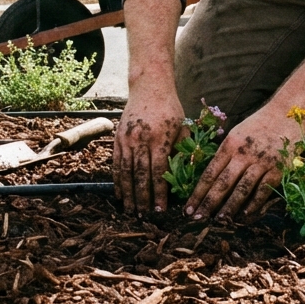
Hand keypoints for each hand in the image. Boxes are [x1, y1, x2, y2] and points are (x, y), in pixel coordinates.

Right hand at [114, 90, 184, 213]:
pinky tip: (120, 195)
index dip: (159, 193)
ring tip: (131, 211)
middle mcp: (140, 139)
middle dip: (142, 198)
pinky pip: (116, 164)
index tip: (161, 210)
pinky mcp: (118, 138)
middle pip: (140, 175)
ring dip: (128, 194)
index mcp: (159, 138)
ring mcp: (126, 139)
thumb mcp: (183, 127)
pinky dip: (118, 181)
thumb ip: (184, 151)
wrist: (149, 86)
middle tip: (145, 217)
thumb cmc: (170, 109)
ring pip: (125, 172)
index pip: (158, 172)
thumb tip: (187, 177)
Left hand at [185, 107, 297, 222]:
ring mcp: (262, 162)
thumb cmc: (257, 126)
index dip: (198, 192)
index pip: (210, 172)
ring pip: (242, 188)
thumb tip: (209, 178)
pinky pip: (263, 190)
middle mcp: (244, 153)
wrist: (286, 113)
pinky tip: (244, 215)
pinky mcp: (279, 169)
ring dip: (230, 207)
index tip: (188, 207)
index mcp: (230, 144)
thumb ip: (224, 154)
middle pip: (223, 182)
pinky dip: (253, 204)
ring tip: (220, 221)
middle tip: (197, 218)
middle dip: (208, 202)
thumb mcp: (236, 134)